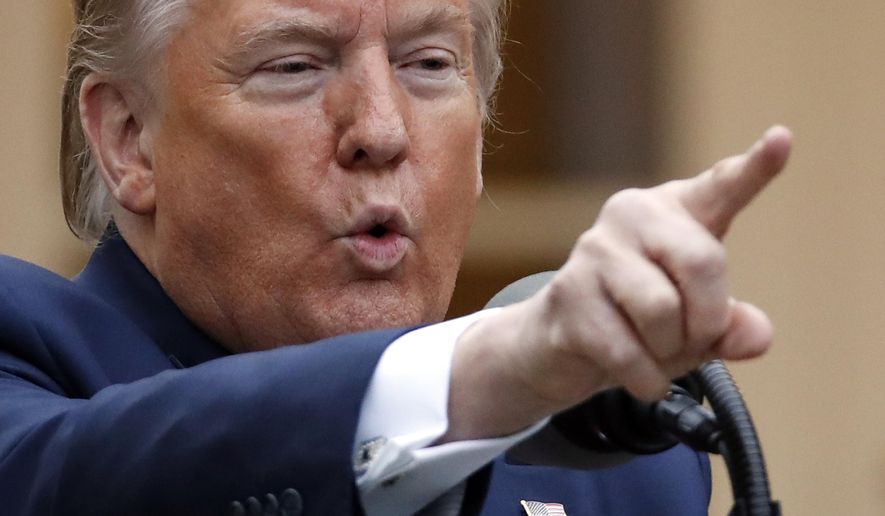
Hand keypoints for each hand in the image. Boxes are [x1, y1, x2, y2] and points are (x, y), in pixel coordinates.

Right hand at [444, 126, 792, 440]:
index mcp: (674, 212)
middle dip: (708, 319)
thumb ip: (732, 326)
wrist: (557, 344)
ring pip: (661, 310)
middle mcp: (632, 216)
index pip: (721, 187)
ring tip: (656, 354)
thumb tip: (754, 336)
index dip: (755, 168)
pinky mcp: (568, 295)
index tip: (782, 139)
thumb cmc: (636, 322)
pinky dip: (646, 379)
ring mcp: (593, 251)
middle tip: (696, 340)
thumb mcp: (695, 325)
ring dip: (670, 351)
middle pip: (701, 262)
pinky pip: (627, 349)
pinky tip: (641, 377)